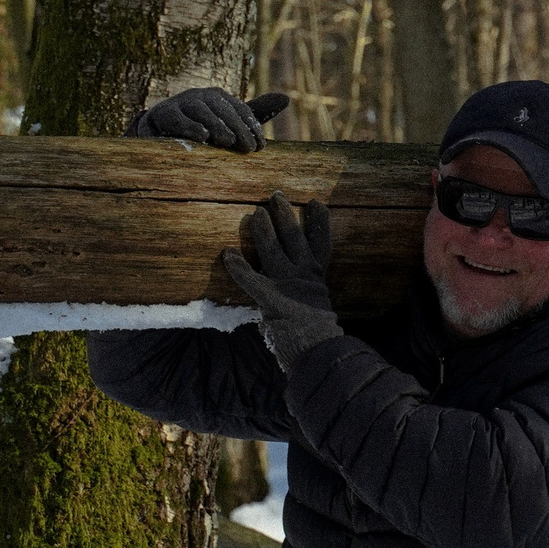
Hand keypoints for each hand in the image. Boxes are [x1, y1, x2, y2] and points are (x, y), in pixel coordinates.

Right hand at [129, 88, 289, 150]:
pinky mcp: (162, 114)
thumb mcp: (227, 121)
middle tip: (248, 147)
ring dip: (215, 124)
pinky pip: (175, 118)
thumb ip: (253, 113)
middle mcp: (200, 95)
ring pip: (200, 110)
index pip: (239, 108)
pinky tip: (201, 137)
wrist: (158, 131)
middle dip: (236, 127)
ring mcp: (180, 102)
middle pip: (221, 108)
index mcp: (218, 96)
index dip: (251, 125)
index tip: (261, 146)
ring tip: (227, 140)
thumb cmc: (199, 127)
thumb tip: (286, 98)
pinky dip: (188, 126)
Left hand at [220, 194, 342, 370]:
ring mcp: (287, 284)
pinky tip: (227, 254)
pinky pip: (251, 279)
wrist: (319, 352)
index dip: (319, 222)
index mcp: (317, 278)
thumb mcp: (320, 311)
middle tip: (277, 196)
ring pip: (273, 248)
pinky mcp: (270, 298)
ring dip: (263, 229)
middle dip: (286, 214)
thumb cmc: (319, 338)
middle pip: (295, 236)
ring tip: (256, 212)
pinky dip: (238, 267)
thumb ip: (310, 298)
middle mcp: (305, 275)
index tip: (316, 203)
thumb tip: (306, 298)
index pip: (320, 243)